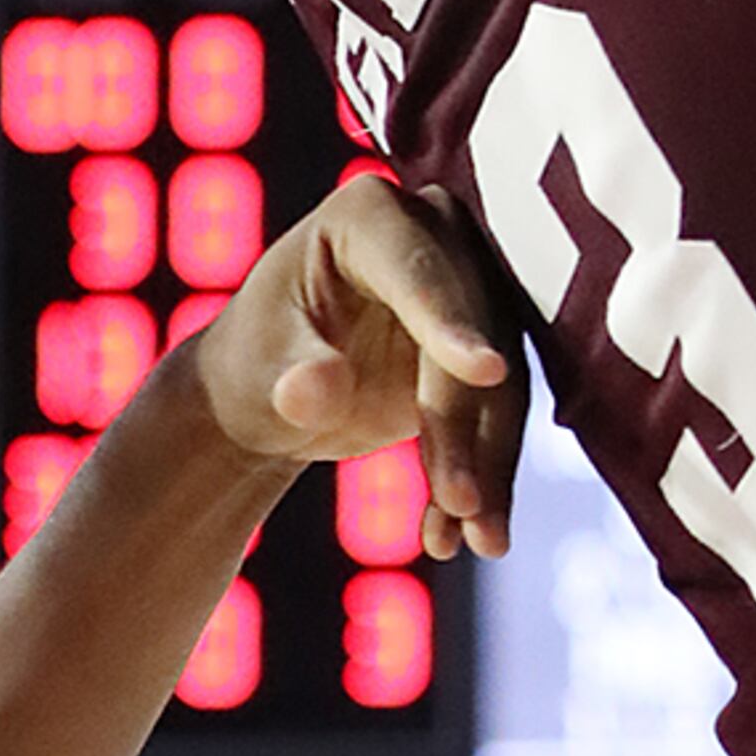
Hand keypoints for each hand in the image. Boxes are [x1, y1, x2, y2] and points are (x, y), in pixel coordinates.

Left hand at [189, 177, 521, 557]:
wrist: (269, 395)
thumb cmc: (254, 363)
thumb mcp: (260, 370)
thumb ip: (294, 375)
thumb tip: (318, 390)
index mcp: (367, 213)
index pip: (420, 271)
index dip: (451, 323)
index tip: (484, 373)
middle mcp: (433, 233)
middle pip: (474, 329)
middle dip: (467, 423)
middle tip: (461, 502)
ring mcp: (468, 286)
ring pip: (502, 380)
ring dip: (488, 464)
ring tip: (471, 541)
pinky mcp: (486, 343)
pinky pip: (499, 413)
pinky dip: (482, 475)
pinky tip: (455, 536)